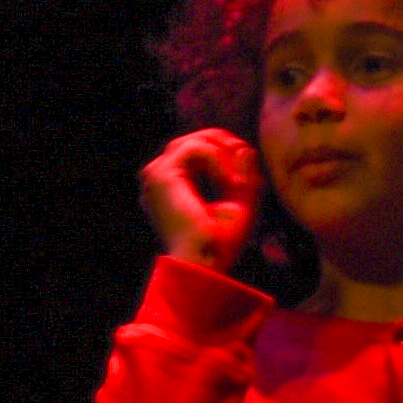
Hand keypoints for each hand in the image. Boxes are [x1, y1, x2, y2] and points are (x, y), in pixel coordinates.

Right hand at [142, 128, 260, 266]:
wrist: (203, 262)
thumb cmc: (219, 243)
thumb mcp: (239, 204)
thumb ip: (244, 175)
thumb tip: (246, 148)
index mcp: (173, 188)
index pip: (197, 152)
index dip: (224, 150)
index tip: (246, 164)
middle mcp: (160, 180)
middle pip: (193, 140)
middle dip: (224, 144)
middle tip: (245, 160)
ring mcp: (156, 176)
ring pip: (193, 140)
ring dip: (223, 153)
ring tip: (236, 180)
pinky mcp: (161, 174)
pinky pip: (195, 148)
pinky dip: (218, 159)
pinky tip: (229, 181)